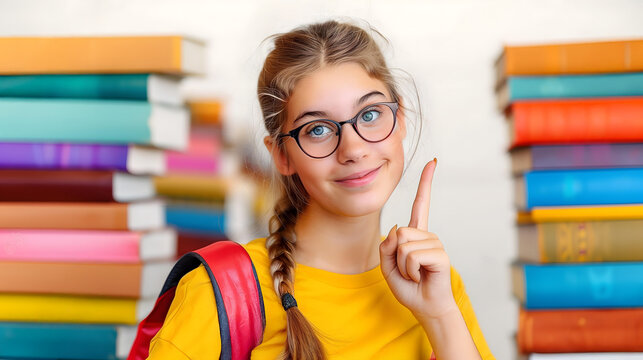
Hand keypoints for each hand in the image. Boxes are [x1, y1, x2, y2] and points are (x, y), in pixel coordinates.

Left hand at [379, 158, 457, 320]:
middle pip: (398, 232)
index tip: (432, 162)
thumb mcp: (388, 265)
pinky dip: (410, 272)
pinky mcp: (440, 255)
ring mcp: (435, 243)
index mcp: (417, 234)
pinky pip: (412, 257)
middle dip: (395, 256)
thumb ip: (387, 246)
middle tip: (407, 270)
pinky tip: (421, 277)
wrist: (425, 306)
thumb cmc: (409, 287)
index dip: (426, 183)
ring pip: (403, 246)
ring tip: (415, 275)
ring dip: (403, 266)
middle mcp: (428, 235)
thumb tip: (398, 229)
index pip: (421, 204)